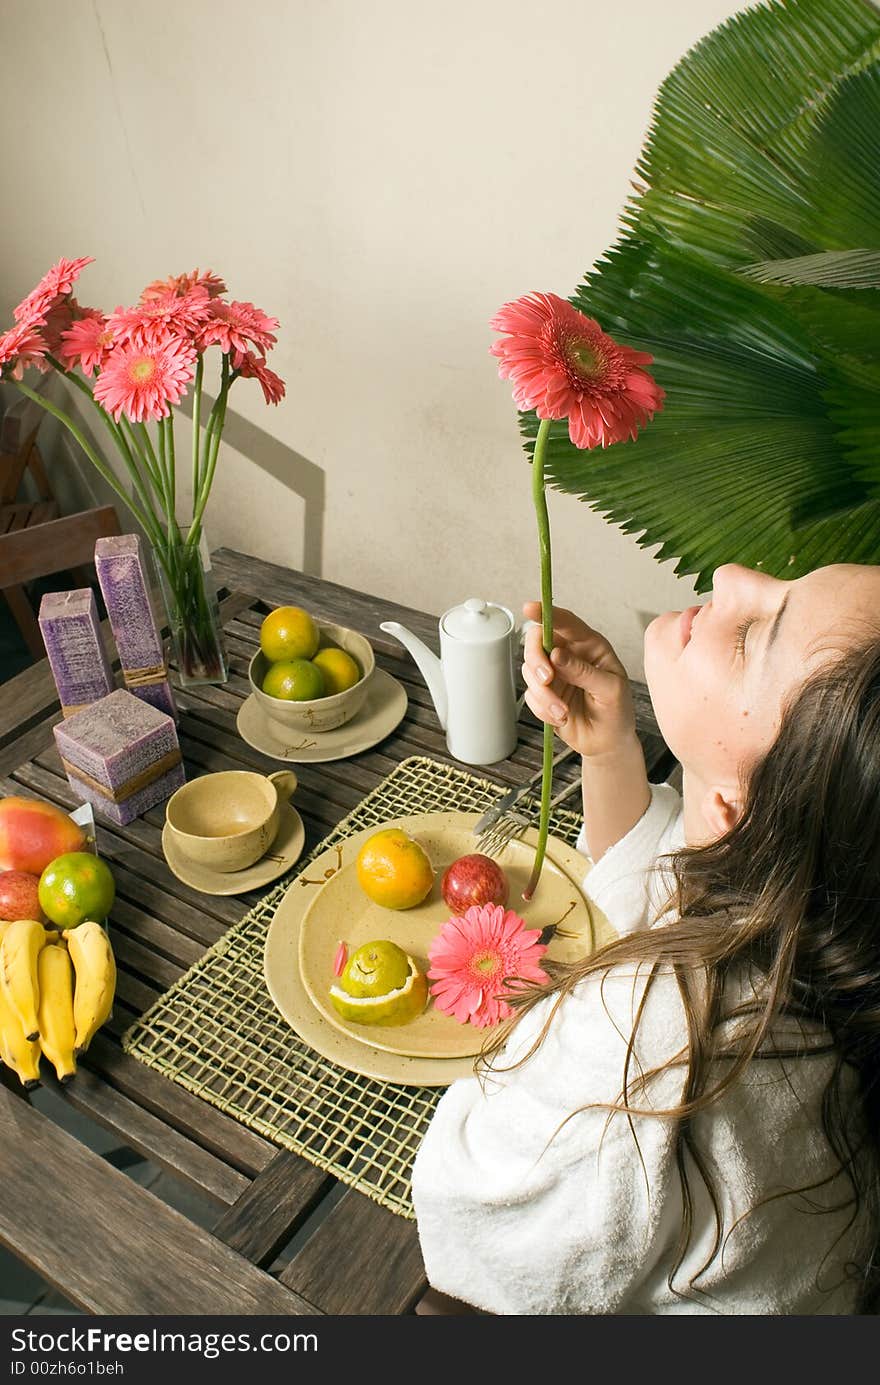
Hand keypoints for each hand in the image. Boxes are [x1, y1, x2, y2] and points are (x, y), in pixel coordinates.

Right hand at [521, 602, 637, 760]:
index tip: (529, 608)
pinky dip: (542, 709)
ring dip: (543, 695)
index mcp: (590, 646)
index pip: (565, 622)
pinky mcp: (543, 693)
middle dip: (536, 661)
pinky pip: (530, 695)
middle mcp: (568, 655)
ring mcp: (554, 674)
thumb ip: (584, 671)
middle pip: (536, 642)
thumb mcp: (610, 689)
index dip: (546, 612)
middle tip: (547, 679)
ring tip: (563, 712)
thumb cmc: (617, 711)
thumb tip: (557, 654)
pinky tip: (561, 717)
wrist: (608, 743)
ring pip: (529, 671)